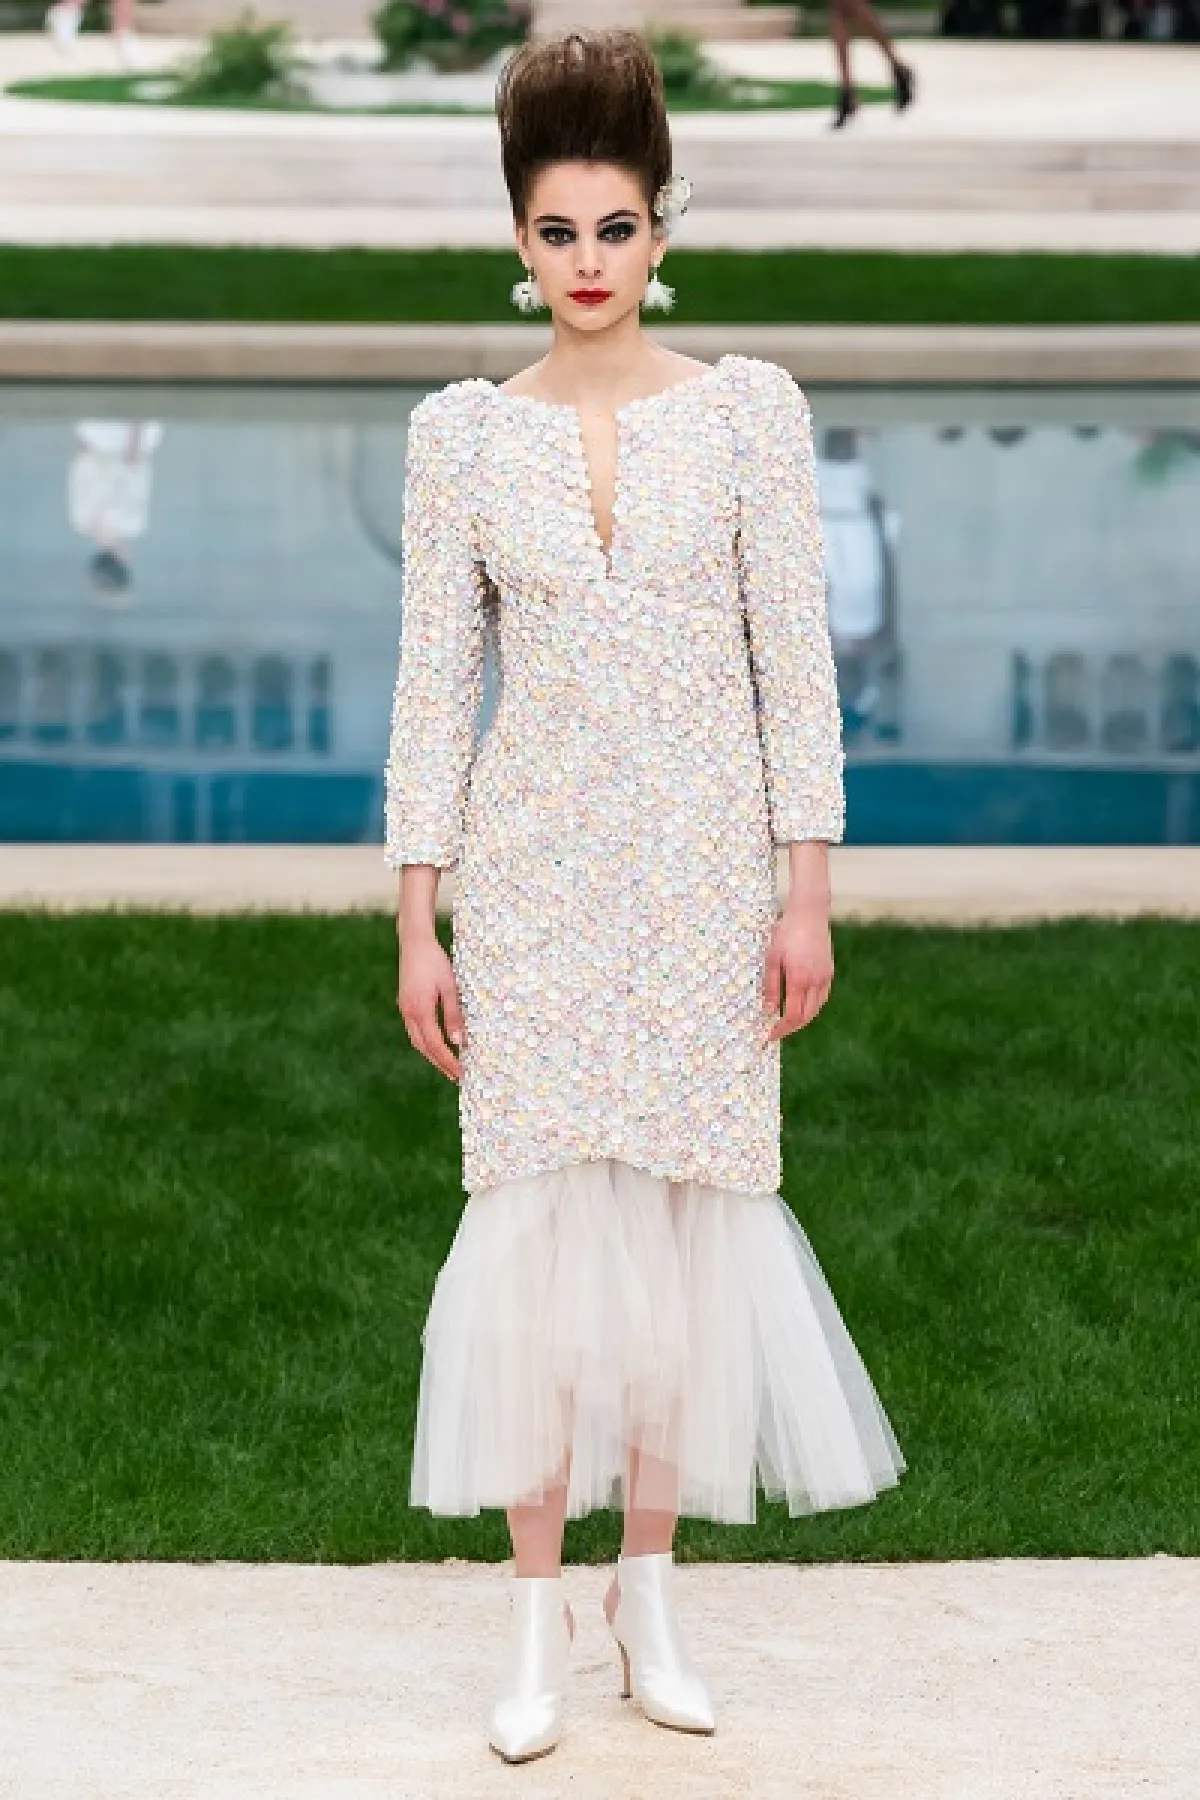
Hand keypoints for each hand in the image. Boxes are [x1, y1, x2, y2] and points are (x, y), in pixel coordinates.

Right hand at [397, 929, 465, 1081]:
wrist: (414, 942)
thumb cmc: (435, 961)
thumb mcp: (450, 986)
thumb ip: (453, 1014)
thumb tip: (458, 1042)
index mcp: (420, 1010)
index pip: (435, 1045)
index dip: (448, 1061)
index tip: (461, 1073)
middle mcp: (409, 1013)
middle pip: (423, 1047)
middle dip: (439, 1063)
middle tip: (456, 1076)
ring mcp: (405, 1008)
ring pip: (417, 1040)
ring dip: (432, 1054)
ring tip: (448, 1065)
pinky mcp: (405, 1003)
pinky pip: (415, 1030)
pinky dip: (426, 1041)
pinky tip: (436, 1043)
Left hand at [761, 904, 833, 1044]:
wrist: (809, 913)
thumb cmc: (787, 933)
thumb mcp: (772, 958)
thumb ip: (770, 986)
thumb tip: (768, 1010)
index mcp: (799, 979)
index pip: (792, 1016)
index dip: (781, 1029)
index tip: (770, 1035)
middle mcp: (816, 982)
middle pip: (806, 1017)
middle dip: (791, 1028)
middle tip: (777, 1031)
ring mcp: (825, 977)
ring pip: (816, 1008)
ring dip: (802, 1019)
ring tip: (787, 1021)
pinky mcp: (829, 971)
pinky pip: (822, 997)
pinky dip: (812, 1006)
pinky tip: (801, 1004)